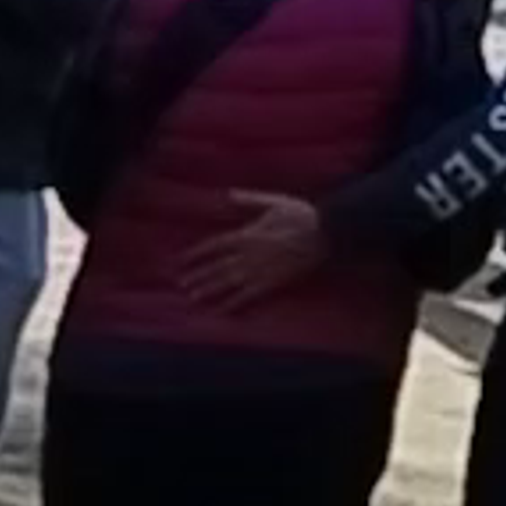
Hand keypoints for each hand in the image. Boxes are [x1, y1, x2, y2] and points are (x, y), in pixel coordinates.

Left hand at [185, 195, 324, 316]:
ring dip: (210, 290)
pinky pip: (247, 296)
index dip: (196, 253)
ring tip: (194, 297)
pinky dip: (231, 304)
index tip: (182, 259)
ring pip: (228, 282)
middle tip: (181, 283)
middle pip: (217, 266)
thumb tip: (229, 194)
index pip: (215, 245)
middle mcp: (249, 254)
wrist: (324, 233)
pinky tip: (221, 311)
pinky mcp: (271, 283)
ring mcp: (259, 270)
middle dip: (198, 275)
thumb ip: (250, 199)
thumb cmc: (301, 215)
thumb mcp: (274, 201)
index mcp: (248, 233)